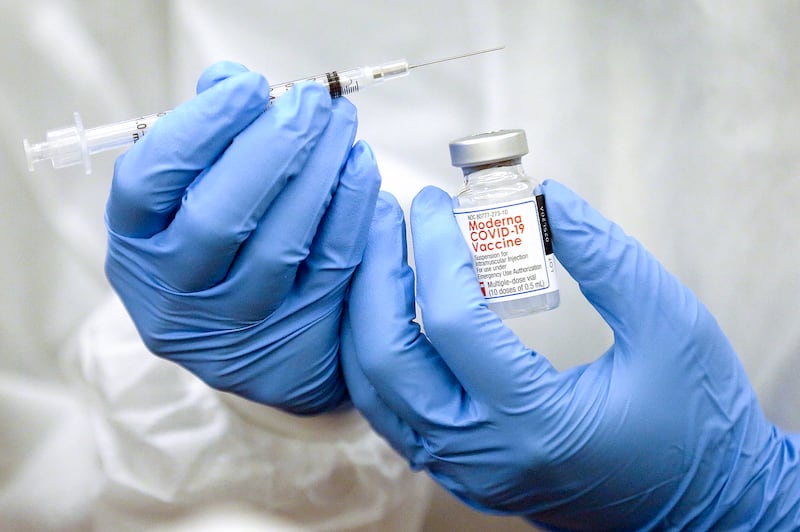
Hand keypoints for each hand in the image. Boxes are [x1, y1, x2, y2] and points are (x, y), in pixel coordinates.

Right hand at [105, 62, 380, 413]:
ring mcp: (238, 321)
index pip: (149, 182)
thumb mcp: (188, 198)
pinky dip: (351, 208)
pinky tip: (360, 164)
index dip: (199, 128)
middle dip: (273, 148)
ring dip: (318, 172)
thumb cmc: (217, 247)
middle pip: (218, 218)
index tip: (249, 86)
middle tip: (312, 101)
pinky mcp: (298, 329)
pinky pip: (330, 263)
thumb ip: (206, 139)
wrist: (256, 349)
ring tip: (341, 122)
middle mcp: (176, 293)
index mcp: (136, 246)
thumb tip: (230, 80)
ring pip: (281, 244)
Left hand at [341, 181, 798, 528]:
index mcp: (536, 422)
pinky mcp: (463, 471)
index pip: (451, 321)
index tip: (430, 201)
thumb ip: (607, 258)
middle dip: (374, 277)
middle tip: (387, 220)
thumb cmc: (697, 422)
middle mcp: (483, 454)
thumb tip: (549, 199)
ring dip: (367, 315)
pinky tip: (396, 310)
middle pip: (385, 358)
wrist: (705, 505)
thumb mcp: (671, 325)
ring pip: (374, 391)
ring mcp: (465, 471)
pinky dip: (378, 353)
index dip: (433, 248)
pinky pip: (391, 410)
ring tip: (384, 256)